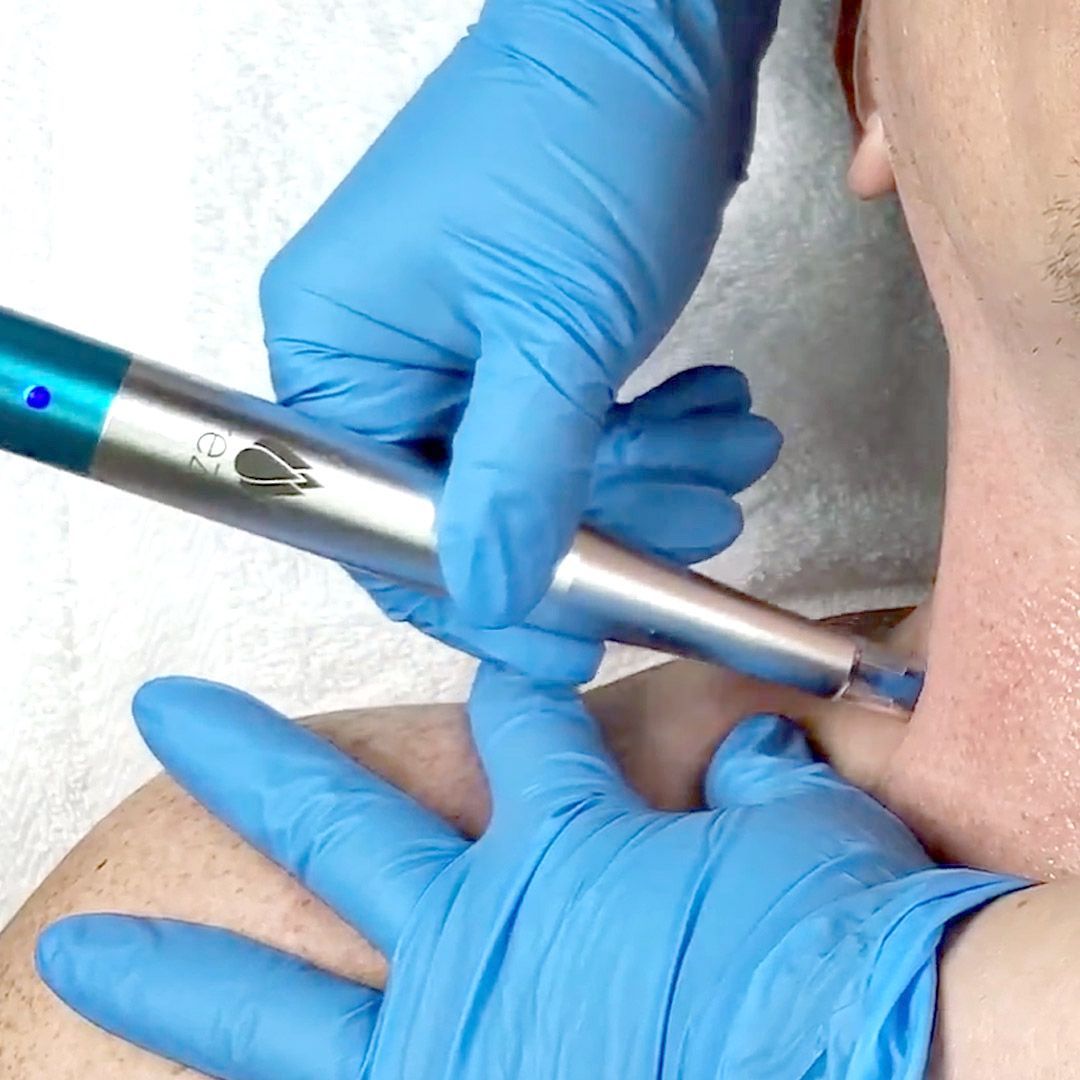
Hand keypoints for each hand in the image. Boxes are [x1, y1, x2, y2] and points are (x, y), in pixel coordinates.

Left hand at [37, 671, 1023, 1077]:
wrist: (872, 1061)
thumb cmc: (837, 951)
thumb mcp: (808, 830)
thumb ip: (756, 775)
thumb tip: (753, 744)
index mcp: (567, 838)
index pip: (513, 725)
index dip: (505, 687)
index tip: (492, 670)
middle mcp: (483, 926)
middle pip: (334, 819)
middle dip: (248, 759)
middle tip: (173, 716)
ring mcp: (453, 1033)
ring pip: (278, 997)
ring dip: (179, 971)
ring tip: (84, 956)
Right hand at [259, 0, 783, 642]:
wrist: (656, 30)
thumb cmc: (585, 134)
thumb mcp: (553, 329)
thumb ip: (518, 478)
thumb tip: (487, 596)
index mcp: (339, 351)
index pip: (383, 527)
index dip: (479, 599)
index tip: (568, 645)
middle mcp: (377, 357)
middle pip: (472, 509)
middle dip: (597, 525)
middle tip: (691, 528)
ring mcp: (448, 349)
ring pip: (536, 474)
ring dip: (641, 477)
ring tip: (727, 453)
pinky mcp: (514, 338)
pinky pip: (567, 427)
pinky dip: (643, 433)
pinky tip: (708, 415)